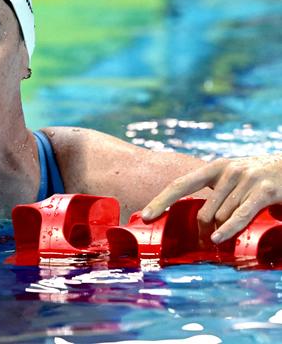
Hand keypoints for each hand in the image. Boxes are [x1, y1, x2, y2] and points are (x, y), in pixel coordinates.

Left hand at [141, 156, 281, 243]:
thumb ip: (215, 194)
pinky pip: (241, 215)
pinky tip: (219, 239)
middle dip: (204, 230)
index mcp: (214, 168)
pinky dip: (229, 229)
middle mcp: (227, 170)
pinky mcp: (264, 191)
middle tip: (209, 240)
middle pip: (204, 211)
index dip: (160, 201)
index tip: (144, 216)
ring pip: (222, 216)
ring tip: (234, 231)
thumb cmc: (260, 179)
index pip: (179, 184)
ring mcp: (246, 179)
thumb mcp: (233, 179)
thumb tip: (196, 220)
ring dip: (225, 231)